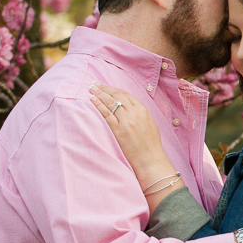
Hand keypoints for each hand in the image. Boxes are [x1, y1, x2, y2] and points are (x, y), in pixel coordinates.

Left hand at [90, 82, 180, 208]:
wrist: (150, 158)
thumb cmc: (151, 144)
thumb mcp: (149, 124)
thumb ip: (140, 114)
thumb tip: (130, 108)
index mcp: (143, 110)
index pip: (126, 95)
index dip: (115, 89)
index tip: (106, 86)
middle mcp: (135, 113)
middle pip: (117, 96)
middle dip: (105, 88)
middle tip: (95, 83)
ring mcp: (126, 121)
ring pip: (111, 102)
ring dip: (100, 93)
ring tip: (91, 88)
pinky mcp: (118, 130)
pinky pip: (106, 114)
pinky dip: (99, 105)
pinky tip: (92, 100)